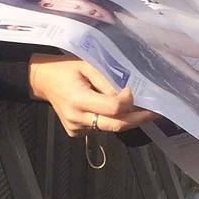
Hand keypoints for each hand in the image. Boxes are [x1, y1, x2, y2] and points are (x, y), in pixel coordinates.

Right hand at [28, 53, 156, 135]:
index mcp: (78, 99)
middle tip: (156, 112)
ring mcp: (76, 129)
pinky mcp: (76, 133)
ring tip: (140, 108)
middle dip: (139, 119)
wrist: (42, 81)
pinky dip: (111, 120)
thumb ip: (107, 80)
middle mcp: (77, 118)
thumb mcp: (86, 64)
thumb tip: (128, 95)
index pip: (112, 108)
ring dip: (126, 119)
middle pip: (116, 125)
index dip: (128, 102)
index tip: (135, 91)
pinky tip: (113, 110)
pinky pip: (101, 129)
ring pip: (110, 128)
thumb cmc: (65, 68)